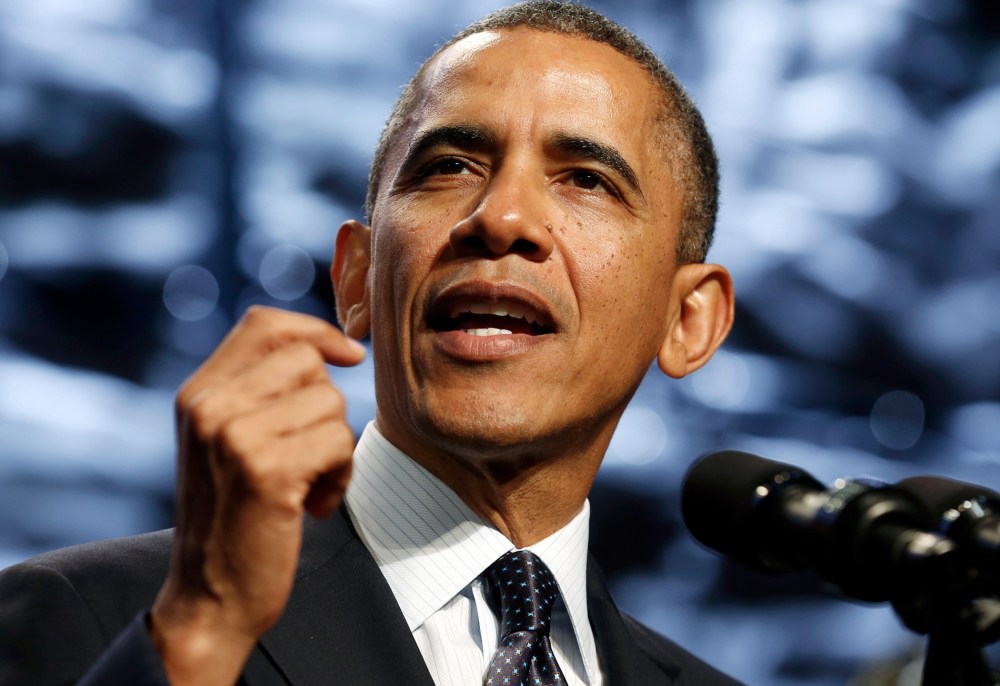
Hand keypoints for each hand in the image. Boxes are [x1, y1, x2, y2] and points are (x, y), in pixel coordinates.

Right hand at [149, 306, 365, 684]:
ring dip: (335, 447)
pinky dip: (340, 476)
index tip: (348, 355)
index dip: (315, 331)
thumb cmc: (234, 518)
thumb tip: (331, 346)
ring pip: (329, 403)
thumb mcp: (228, 442)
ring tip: (307, 484)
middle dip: (325, 406)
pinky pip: (339, 442)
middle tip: (309, 453)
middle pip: (306, 360)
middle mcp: (209, 407)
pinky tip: (312, 505)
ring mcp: (234, 436)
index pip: (263, 324)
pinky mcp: (267, 471)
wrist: (211, 598)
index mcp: (198, 394)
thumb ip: (258, 392)